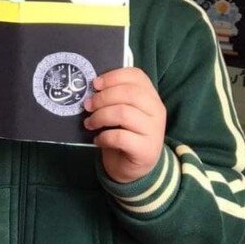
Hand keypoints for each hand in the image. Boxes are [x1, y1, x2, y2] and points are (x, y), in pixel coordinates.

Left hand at [83, 68, 165, 183]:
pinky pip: (120, 137)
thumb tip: (91, 87)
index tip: (95, 84)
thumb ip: (113, 97)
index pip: (136, 76)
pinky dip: (104, 137)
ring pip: (123, 113)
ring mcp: (153, 131)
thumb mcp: (121, 110)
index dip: (113, 77)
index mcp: (151, 96)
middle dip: (102, 97)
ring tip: (89, 123)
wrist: (134, 167)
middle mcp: (156, 111)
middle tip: (87, 106)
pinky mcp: (145, 150)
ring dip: (100, 117)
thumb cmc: (124, 133)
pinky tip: (98, 140)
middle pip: (129, 93)